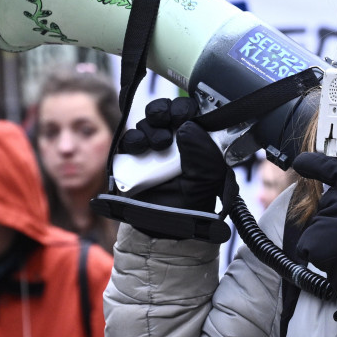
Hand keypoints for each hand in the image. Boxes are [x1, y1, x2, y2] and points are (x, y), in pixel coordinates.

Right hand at [117, 98, 232, 214]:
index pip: (190, 113)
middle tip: (170, 120)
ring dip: (152, 128)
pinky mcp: (132, 158)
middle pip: (166, 112)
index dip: (186, 109)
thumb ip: (204, 152)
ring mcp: (152, 148)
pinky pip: (128, 140)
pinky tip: (141, 147)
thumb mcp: (208, 178)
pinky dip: (134, 139)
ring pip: (147, 123)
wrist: (167, 228)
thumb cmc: (192, 203)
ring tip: (159, 143)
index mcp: (196, 141)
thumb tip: (188, 126)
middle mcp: (174, 141)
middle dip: (166, 112)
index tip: (185, 114)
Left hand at [291, 152, 336, 296]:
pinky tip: (336, 259)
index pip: (335, 169)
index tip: (301, 162)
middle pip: (326, 206)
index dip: (316, 164)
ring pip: (317, 227)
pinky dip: (317, 254)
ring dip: (327, 239)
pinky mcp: (313, 240)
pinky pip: (307, 245)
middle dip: (334, 220)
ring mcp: (325, 220)